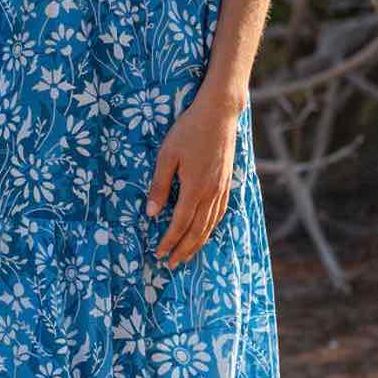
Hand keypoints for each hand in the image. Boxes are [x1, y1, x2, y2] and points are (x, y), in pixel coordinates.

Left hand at [143, 86, 240, 267]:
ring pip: (211, 224)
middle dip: (184, 249)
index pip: (180, 223)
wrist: (219, 114)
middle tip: (172, 264)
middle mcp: (211, 193)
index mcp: (194, 188)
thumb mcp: (167, 155)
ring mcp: (221, 188)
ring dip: (198, 243)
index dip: (169, 240)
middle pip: (197, 230)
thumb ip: (159, 185)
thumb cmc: (188, 130)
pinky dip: (211, 227)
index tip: (159, 253)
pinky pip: (220, 213)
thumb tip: (151, 213)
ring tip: (187, 255)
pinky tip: (206, 231)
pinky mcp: (226, 182)